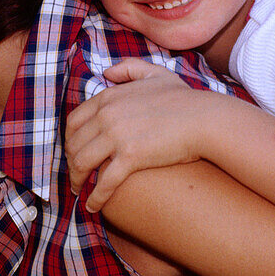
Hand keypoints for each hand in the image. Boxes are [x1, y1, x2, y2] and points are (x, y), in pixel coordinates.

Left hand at [66, 58, 219, 211]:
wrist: (205, 120)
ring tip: (79, 191)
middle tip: (75, 175)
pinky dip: (95, 196)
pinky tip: (93, 207)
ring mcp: (117, 136)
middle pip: (74, 143)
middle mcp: (107, 115)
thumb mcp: (155, 73)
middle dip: (70, 162)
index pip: (74, 121)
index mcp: (108, 97)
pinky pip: (104, 181)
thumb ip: (129, 68)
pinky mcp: (131, 157)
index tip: (72, 152)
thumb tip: (106, 73)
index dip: (69, 140)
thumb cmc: (185, 99)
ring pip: (82, 163)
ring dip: (77, 180)